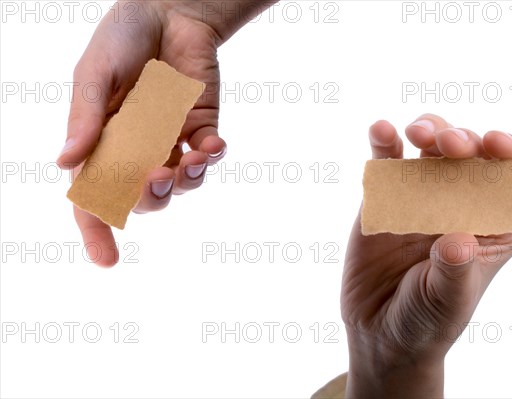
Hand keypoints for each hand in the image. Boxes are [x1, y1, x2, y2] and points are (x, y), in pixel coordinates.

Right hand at [57, 1, 272, 265]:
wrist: (170, 11)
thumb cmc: (123, 38)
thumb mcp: (95, 74)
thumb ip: (86, 118)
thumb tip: (65, 164)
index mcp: (103, 141)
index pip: (94, 195)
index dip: (97, 230)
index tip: (106, 261)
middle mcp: (137, 147)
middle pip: (141, 197)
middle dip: (149, 199)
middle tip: (155, 177)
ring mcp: (171, 140)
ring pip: (179, 184)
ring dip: (185, 181)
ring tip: (189, 159)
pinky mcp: (201, 125)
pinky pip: (207, 155)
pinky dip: (212, 156)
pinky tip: (213, 144)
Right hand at [342, 114, 511, 396]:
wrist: (379, 331)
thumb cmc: (426, 320)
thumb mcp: (447, 301)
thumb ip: (455, 270)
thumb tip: (459, 239)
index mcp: (493, 228)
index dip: (510, 154)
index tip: (495, 143)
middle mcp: (460, 206)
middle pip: (469, 156)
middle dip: (463, 140)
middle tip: (449, 144)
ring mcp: (421, 199)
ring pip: (430, 150)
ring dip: (428, 132)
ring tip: (417, 133)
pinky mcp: (385, 199)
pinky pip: (387, 163)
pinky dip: (384, 143)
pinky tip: (380, 130)